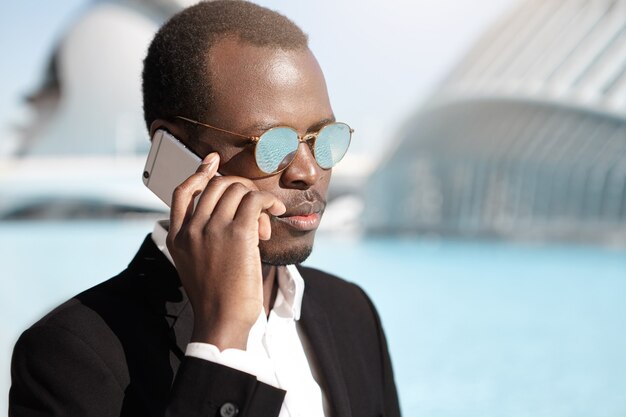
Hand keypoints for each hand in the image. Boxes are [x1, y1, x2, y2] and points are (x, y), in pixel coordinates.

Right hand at [166, 153, 285, 349]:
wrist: (223, 321)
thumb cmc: (217, 296)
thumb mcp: (195, 264)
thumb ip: (201, 238)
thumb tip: (231, 211)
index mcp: (176, 236)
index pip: (182, 192)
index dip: (198, 172)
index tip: (213, 161)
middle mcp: (191, 229)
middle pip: (217, 185)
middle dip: (241, 189)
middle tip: (256, 210)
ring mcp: (212, 229)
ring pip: (238, 189)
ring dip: (258, 199)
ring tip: (266, 222)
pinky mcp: (237, 233)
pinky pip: (256, 199)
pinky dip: (270, 201)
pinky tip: (277, 211)